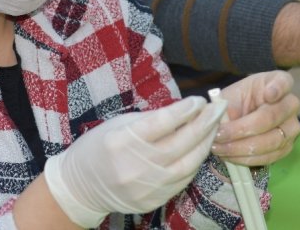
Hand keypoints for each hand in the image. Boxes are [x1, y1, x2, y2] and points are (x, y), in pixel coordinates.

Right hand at [44, 96, 226, 227]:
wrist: (81, 186)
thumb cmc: (100, 146)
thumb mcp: (120, 123)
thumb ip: (153, 119)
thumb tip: (187, 110)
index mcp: (122, 140)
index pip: (164, 122)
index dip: (186, 109)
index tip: (199, 100)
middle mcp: (134, 165)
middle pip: (181, 142)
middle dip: (204, 123)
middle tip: (218, 108)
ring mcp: (145, 186)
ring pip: (187, 163)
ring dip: (205, 143)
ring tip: (214, 127)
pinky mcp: (152, 200)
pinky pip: (182, 179)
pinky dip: (195, 162)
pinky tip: (201, 148)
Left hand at [212, 70, 299, 165]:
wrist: (238, 119)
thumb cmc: (235, 102)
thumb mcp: (227, 97)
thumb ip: (224, 105)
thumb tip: (216, 120)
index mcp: (277, 82)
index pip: (283, 82)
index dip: (277, 89)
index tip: (268, 94)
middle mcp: (290, 104)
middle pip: (271, 117)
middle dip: (241, 129)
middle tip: (219, 135)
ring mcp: (292, 127)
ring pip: (271, 141)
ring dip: (241, 147)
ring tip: (219, 148)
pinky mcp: (286, 147)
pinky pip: (269, 156)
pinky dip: (246, 158)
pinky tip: (229, 155)